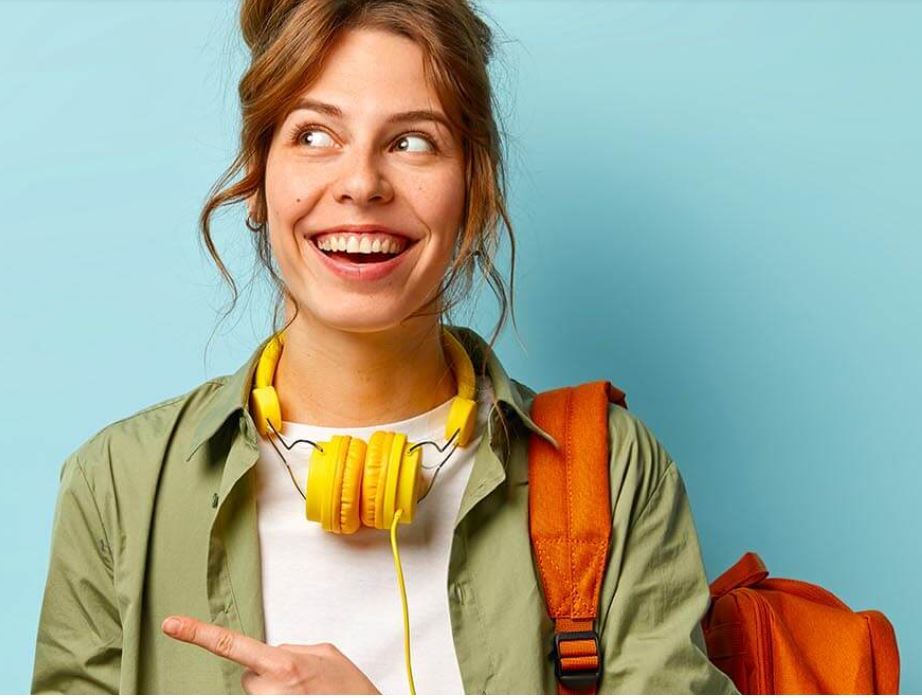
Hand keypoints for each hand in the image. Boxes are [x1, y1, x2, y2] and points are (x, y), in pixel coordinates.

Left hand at [161, 615, 380, 693]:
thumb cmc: (351, 692)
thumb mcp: (327, 654)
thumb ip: (294, 648)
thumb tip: (275, 653)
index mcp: (283, 667)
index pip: (231, 645)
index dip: (198, 634)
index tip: (172, 625)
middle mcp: (270, 691)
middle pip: (251, 674)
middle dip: (270, 672)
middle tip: (302, 679)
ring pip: (260, 690)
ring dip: (278, 689)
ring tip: (308, 691)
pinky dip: (284, 695)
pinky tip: (303, 695)